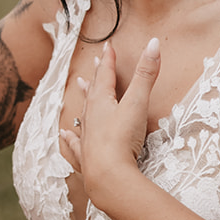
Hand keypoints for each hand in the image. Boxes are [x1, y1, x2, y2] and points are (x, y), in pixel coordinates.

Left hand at [60, 37, 160, 207]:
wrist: (107, 175)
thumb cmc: (121, 138)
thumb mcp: (137, 103)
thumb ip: (146, 74)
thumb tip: (154, 43)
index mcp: (102, 102)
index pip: (105, 75)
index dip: (108, 60)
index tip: (108, 47)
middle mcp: (91, 118)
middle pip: (93, 92)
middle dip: (95, 76)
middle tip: (93, 64)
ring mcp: (86, 138)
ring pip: (84, 115)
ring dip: (83, 101)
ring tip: (79, 89)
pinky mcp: (86, 158)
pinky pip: (75, 144)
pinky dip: (71, 138)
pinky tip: (65, 135)